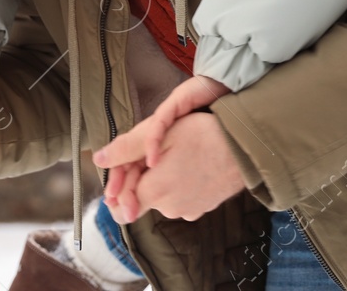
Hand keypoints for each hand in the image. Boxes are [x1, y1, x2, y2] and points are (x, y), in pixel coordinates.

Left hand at [93, 75, 231, 219]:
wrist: (248, 149)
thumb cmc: (206, 136)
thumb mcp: (162, 135)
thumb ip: (126, 149)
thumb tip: (98, 159)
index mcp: (154, 192)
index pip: (120, 206)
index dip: (117, 189)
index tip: (122, 174)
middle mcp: (168, 208)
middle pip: (142, 198)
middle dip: (142, 179)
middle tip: (154, 153)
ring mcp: (188, 211)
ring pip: (162, 197)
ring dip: (162, 180)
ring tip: (177, 154)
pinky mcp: (202, 208)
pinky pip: (181, 198)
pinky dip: (180, 184)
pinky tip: (191, 164)